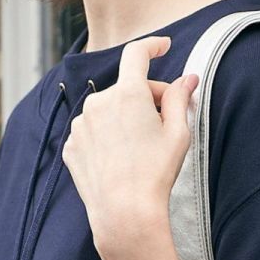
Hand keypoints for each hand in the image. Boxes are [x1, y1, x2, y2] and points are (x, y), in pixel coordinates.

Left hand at [61, 32, 199, 253]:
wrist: (124, 213)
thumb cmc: (155, 174)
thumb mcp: (178, 134)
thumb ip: (180, 99)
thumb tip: (187, 79)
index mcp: (127, 93)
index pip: (138, 54)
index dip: (153, 46)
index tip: (163, 46)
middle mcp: (98, 102)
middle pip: (127, 88)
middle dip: (147, 98)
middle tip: (166, 122)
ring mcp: (81, 125)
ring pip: (108, 111)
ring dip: (125, 119)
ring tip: (140, 149)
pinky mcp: (72, 146)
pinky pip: (93, 132)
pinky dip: (107, 138)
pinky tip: (121, 161)